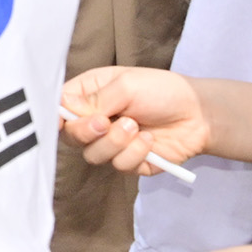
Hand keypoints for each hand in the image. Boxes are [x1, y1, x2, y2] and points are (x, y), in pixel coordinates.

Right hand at [60, 65, 216, 174]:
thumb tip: (67, 111)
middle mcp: (95, 120)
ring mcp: (111, 144)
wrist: (198, 114)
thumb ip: (95, 100)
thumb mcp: (126, 85)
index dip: (54, 116)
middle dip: (86, 132)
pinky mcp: (129, 162)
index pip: (58, 108)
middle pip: (70, 136)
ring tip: (136, 126)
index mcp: (89, 96)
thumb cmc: (161, 90)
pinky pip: (119, 166)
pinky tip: (149, 139)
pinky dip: (134, 153)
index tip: (59, 121)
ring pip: (93, 155)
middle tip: (105, 122)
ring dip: (115, 142)